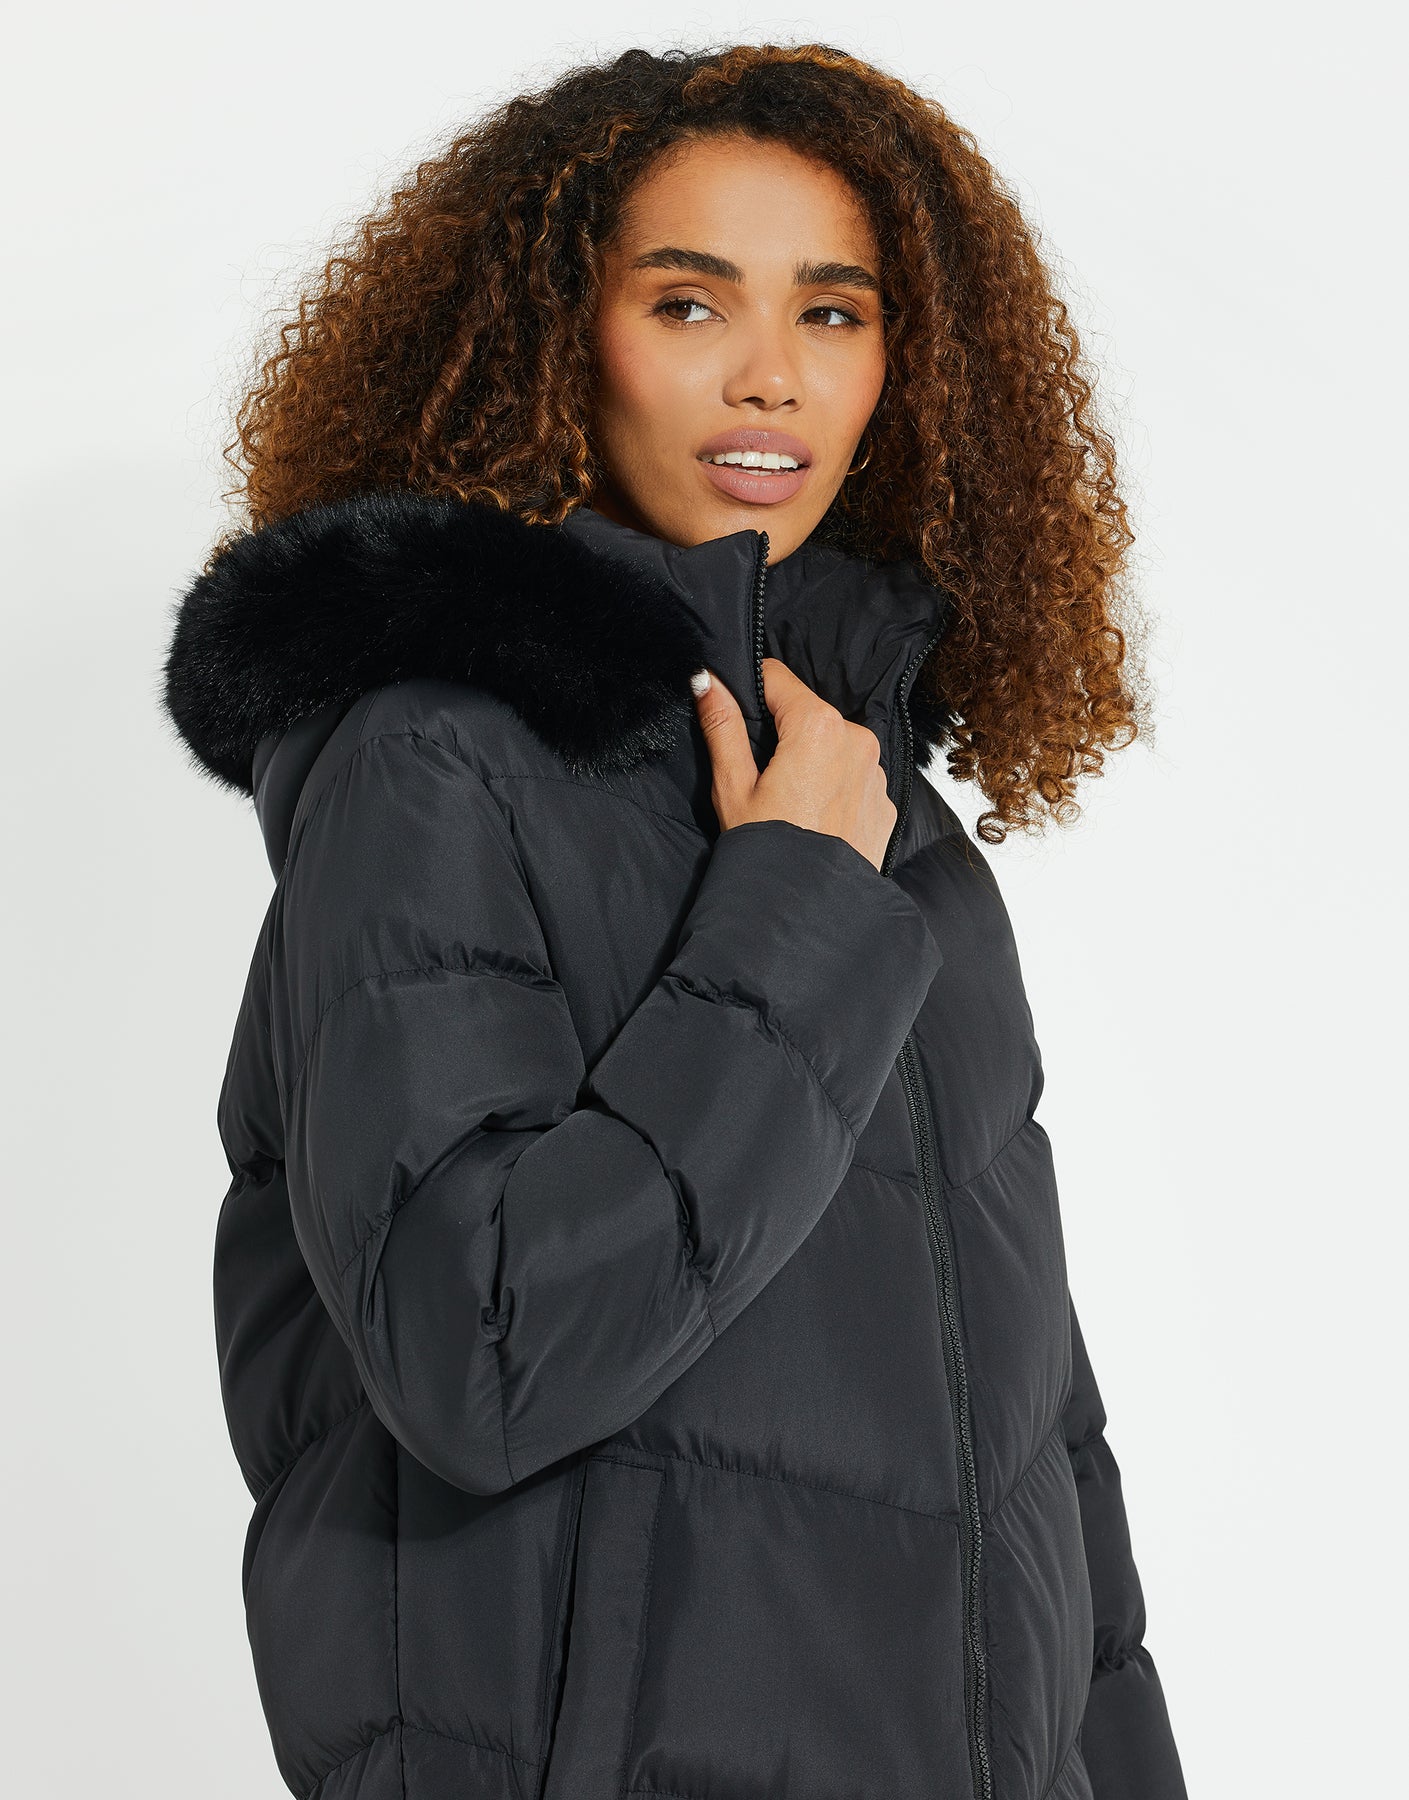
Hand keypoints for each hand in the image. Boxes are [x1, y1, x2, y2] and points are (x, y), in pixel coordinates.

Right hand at [691, 659, 896, 872]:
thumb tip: (706, 681)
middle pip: (808, 713)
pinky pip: (854, 777)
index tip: (737, 715)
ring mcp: (876, 773)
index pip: (778, 677)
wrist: (809, 911)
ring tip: (789, 801)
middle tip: (761, 775)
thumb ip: (722, 725)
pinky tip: (814, 817)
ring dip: (812, 759)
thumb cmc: (768, 848)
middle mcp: (857, 740)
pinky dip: (833, 787)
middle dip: (783, 732)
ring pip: (833, 745)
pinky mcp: (883, 801)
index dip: (751, 691)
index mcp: (818, 727)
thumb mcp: (733, 786)